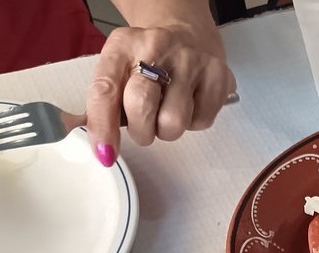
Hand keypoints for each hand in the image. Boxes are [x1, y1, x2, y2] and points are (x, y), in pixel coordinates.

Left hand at [85, 4, 234, 165]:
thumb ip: (106, 103)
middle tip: (144, 127)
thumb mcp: (120, 69)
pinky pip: (202, 121)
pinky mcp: (217, 73)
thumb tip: (101, 147)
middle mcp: (155, 46)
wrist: (188, 33)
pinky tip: (191, 104)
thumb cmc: (148, 62)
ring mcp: (189, 59)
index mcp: (122, 45)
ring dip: (168, 130)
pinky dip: (194, 122)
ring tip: (168, 113)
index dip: (103, 127)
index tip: (105, 153)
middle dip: (141, 131)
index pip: (105, 90)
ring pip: (174, 122)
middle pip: (141, 106)